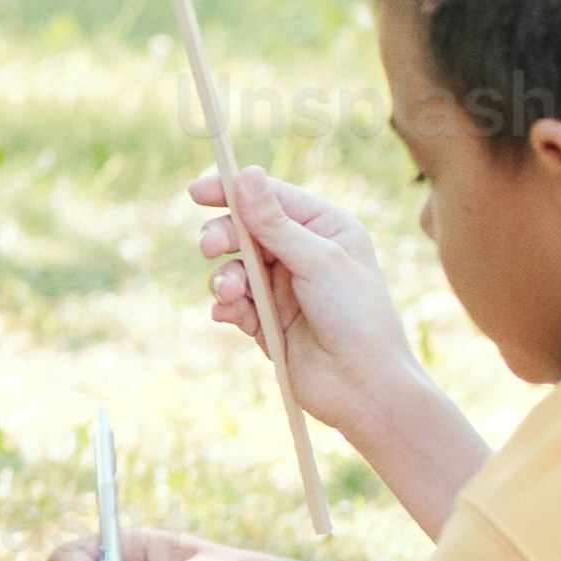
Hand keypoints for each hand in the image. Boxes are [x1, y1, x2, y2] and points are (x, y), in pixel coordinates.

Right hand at [195, 163, 434, 446]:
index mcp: (325, 229)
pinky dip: (227, 306)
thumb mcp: (318, 260)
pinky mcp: (267, 319)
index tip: (196, 192)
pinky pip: (233, 303)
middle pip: (244, 230)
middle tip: (210, 248)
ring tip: (232, 296)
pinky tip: (230, 315)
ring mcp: (283, 287)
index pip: (270, 198)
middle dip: (223, 238)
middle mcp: (302, 253)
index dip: (232, 191)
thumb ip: (275, 222)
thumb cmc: (356, 317)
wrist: (363, 386)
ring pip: (233, 267)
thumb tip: (246, 173)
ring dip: (225, 278)